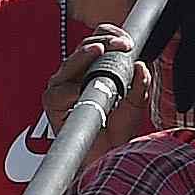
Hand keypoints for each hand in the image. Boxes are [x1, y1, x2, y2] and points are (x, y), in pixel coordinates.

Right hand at [28, 40, 155, 167]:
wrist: (109, 158)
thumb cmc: (118, 131)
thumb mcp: (136, 104)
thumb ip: (141, 85)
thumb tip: (141, 66)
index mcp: (92, 70)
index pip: (97, 42)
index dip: (110, 36)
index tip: (127, 43)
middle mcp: (75, 76)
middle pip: (83, 48)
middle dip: (103, 41)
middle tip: (122, 45)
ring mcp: (62, 89)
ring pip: (69, 64)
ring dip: (84, 55)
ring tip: (99, 50)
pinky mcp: (53, 106)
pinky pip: (58, 94)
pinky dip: (70, 91)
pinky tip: (81, 89)